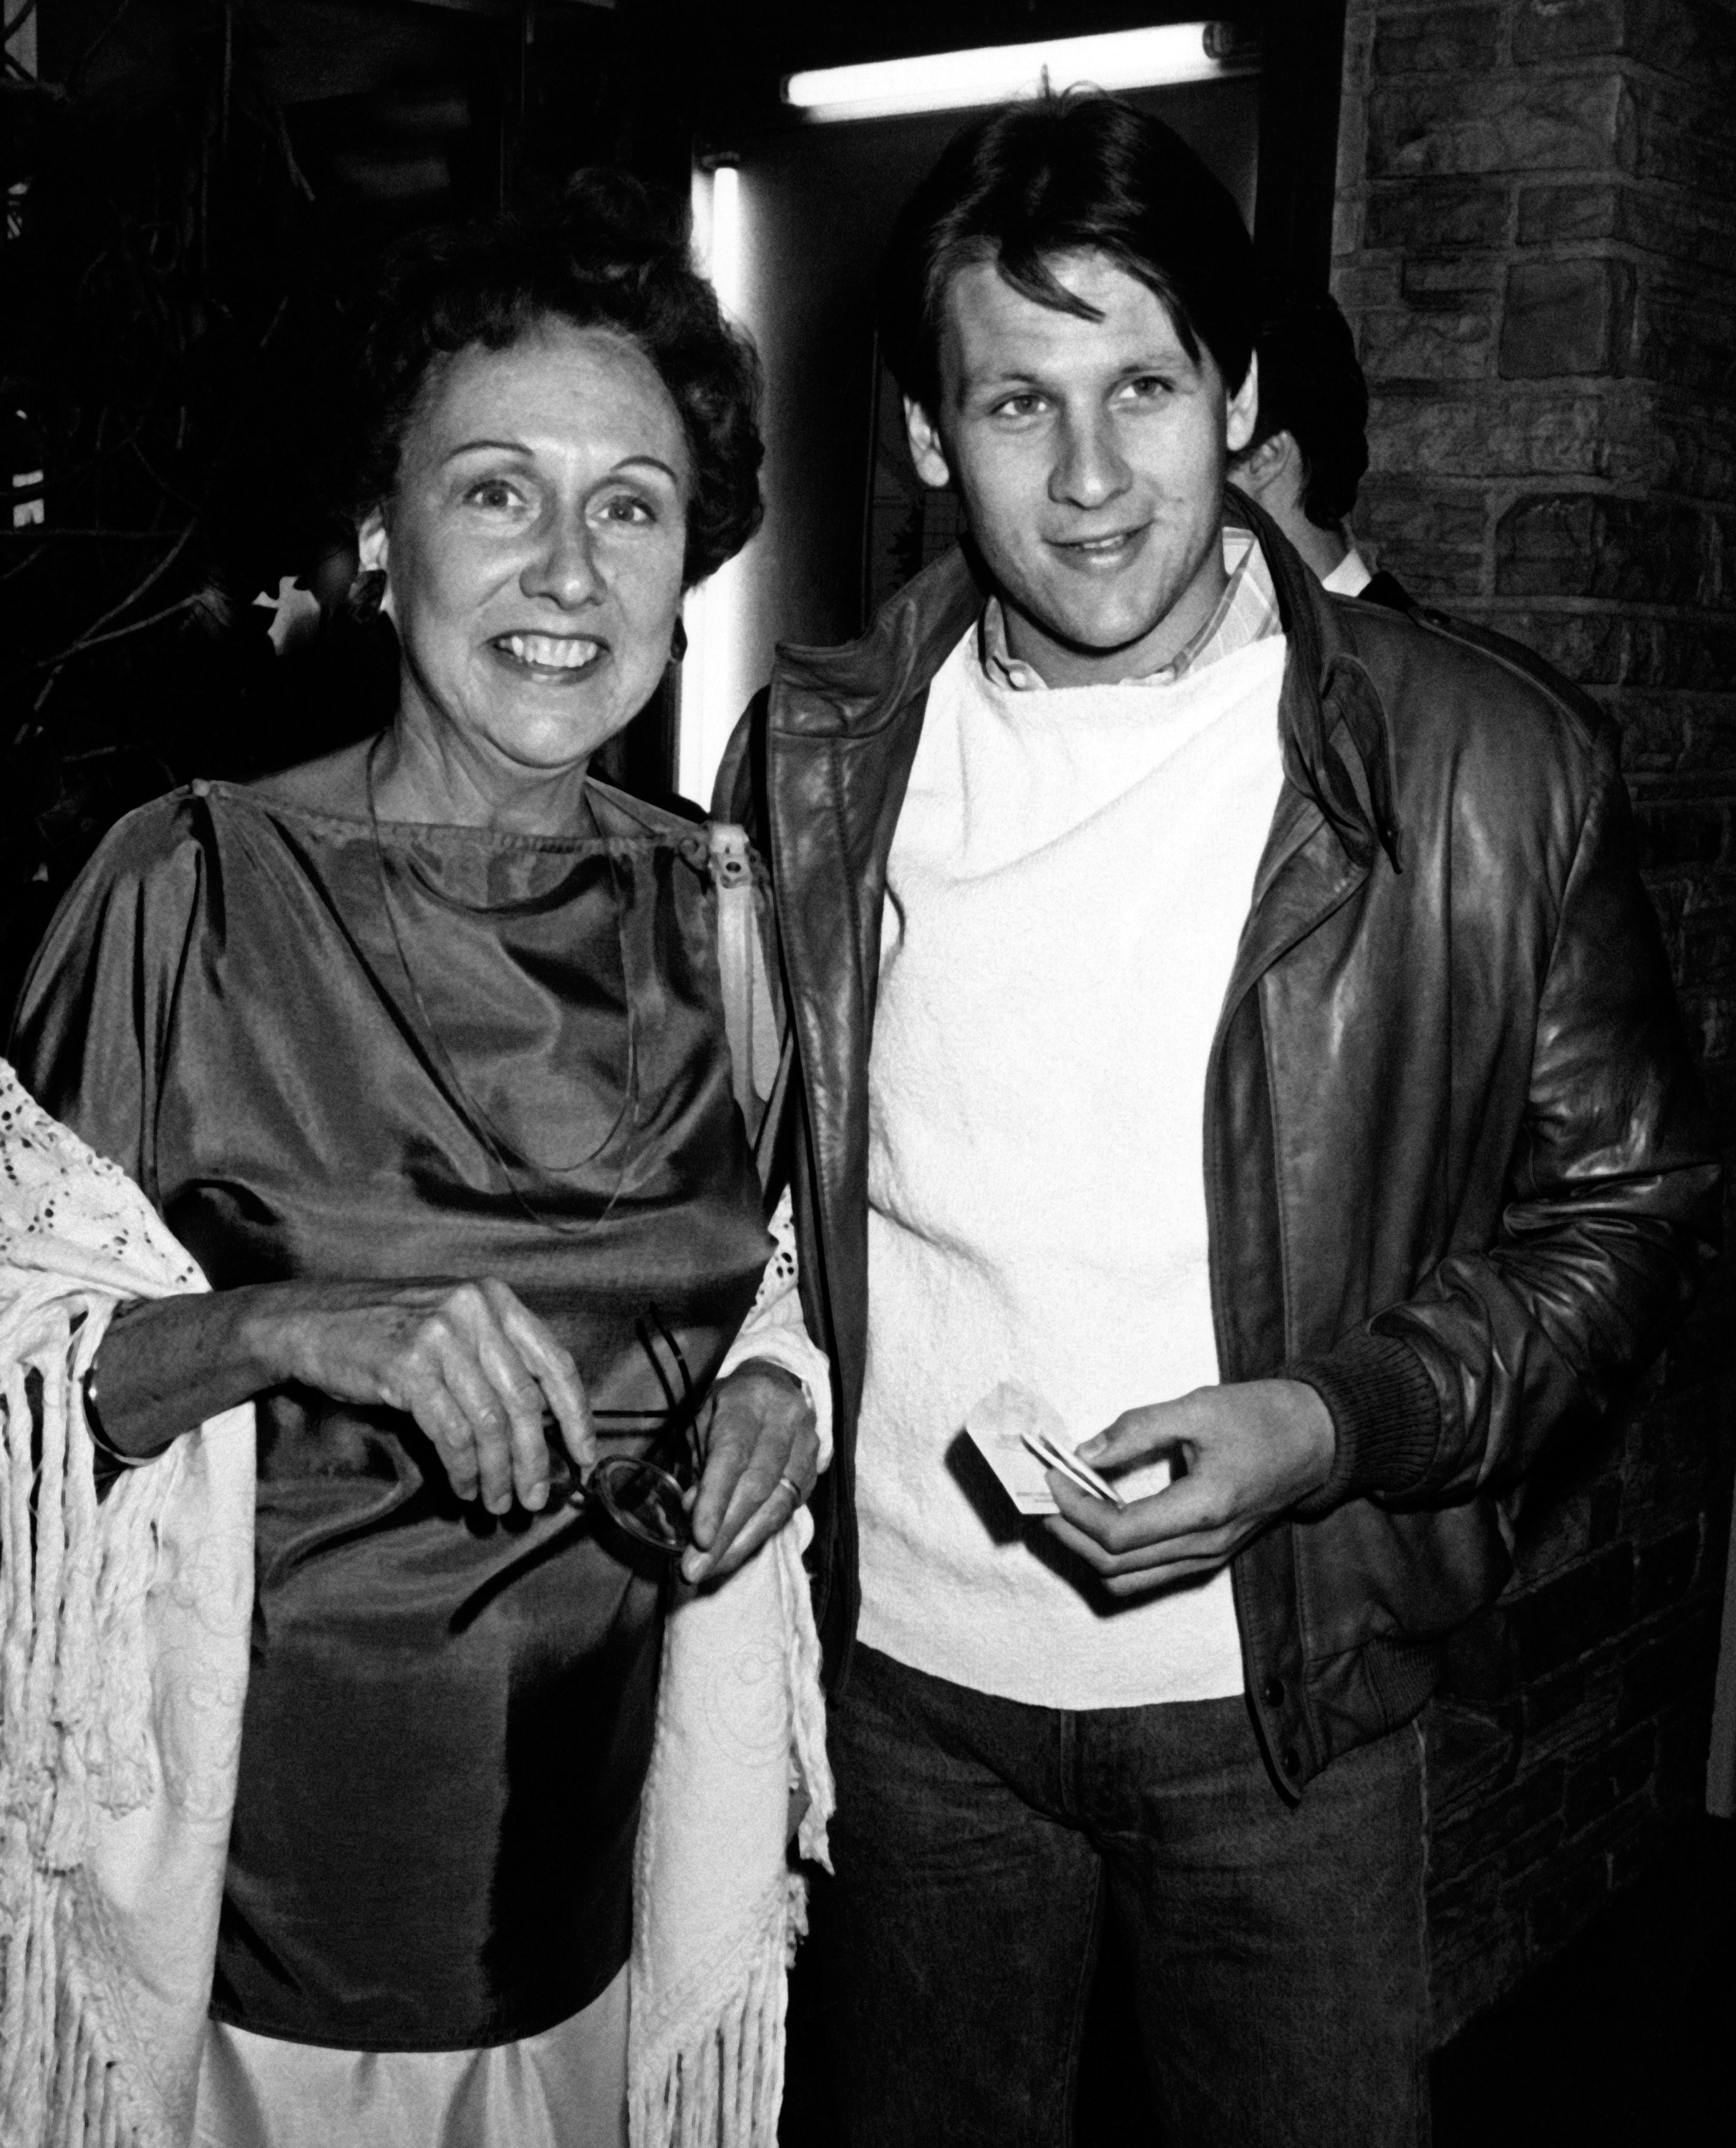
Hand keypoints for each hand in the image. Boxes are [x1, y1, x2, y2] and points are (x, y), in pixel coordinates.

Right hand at [254, 1278, 593, 1515]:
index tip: (585, 1456)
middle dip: (535, 1458)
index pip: (555, 1363)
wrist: (313, 1320)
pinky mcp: (407, 1367)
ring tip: (497, 1501)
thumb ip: (497, 1358)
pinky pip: (451, 1433)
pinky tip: (464, 1486)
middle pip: (523, 1401)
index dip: (576, 1415)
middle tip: (536, 1497)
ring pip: (489, 1423)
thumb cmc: (388, 1330)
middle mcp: (474, 1311)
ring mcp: (440, 1337)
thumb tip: (544, 1424)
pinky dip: (463, 1468)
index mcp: (496, 1299)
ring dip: (498, 1473)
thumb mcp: (454, 1324)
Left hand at [681, 1359, 818, 1586]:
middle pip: (757, 1487)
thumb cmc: (730, 1406)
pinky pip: (788, 1510)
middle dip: (725, 1534)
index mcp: (750, 1399)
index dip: (716, 1500)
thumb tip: (693, 1511)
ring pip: (778, 1505)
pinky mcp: (816, 1470)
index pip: (733, 1455)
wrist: (778, 1384)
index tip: (698, 1539)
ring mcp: (808, 1445)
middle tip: (695, 1569)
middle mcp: (786, 1419)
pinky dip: (759, 1535)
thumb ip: (698, 1461)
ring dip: (742, 1543)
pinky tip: (735, 1552)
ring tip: (712, 1569)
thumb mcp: (704, 1419)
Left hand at [1041, 1379, 1333, 1598]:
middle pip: (1115, 1565)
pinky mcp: (1210, 1556)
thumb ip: (1137, 1428)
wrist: (1320, 1438)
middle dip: (1068, 1533)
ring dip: (1087, 1550)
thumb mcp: (1197, 1406)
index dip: (1073, 1508)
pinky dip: (1114, 1554)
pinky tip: (1099, 1519)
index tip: (1051, 1476)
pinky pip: (1149, 1573)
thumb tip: (1083, 1452)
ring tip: (1063, 1510)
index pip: (1118, 1533)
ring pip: (1129, 1579)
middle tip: (1043, 1497)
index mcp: (1205, 1507)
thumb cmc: (1263, 1416)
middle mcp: (1205, 1545)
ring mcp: (1209, 1557)